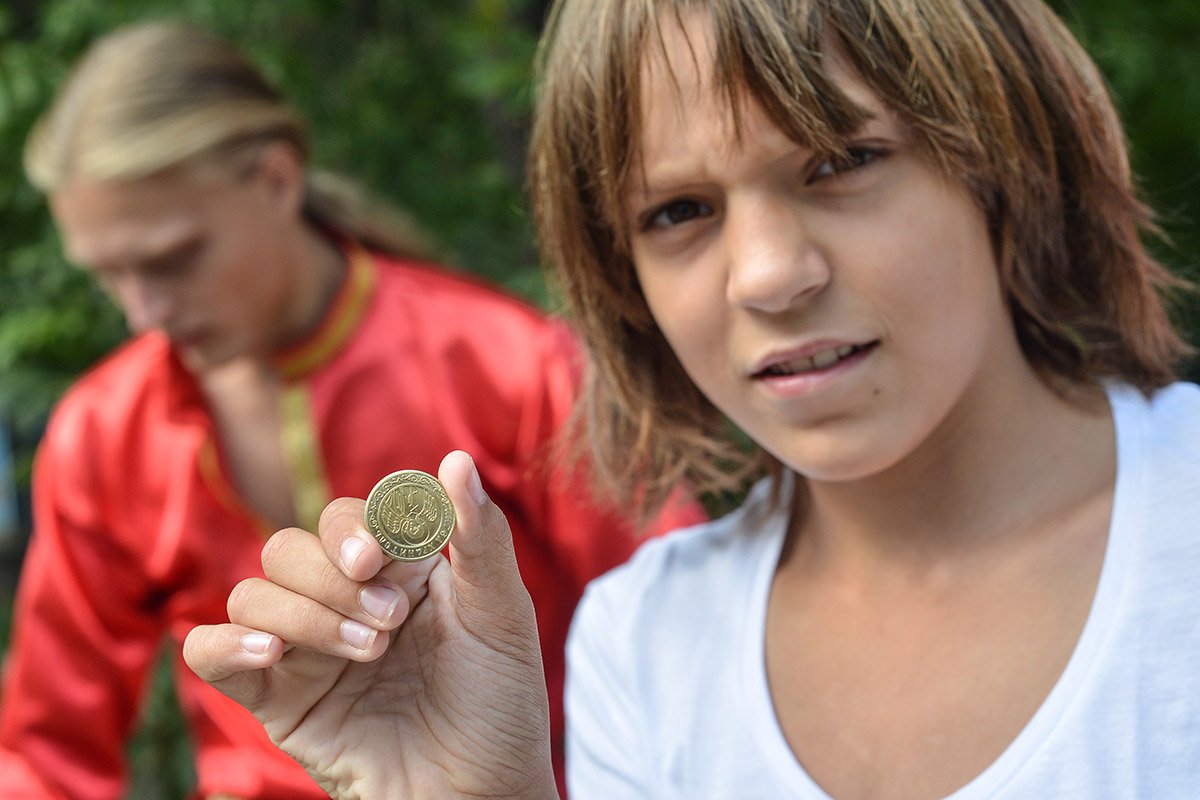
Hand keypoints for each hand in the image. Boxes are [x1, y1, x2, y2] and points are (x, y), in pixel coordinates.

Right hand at [183, 451, 558, 798]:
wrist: (482, 795)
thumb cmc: (499, 704)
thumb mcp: (501, 615)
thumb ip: (479, 537)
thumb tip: (456, 460)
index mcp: (397, 568)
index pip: (351, 514)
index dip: (358, 526)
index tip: (383, 557)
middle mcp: (343, 599)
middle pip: (291, 545)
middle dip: (332, 575)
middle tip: (389, 620)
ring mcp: (306, 649)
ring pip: (254, 593)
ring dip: (304, 614)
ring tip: (369, 652)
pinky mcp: (276, 700)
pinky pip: (211, 654)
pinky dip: (225, 644)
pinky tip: (270, 655)